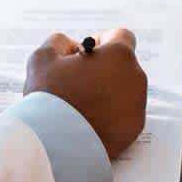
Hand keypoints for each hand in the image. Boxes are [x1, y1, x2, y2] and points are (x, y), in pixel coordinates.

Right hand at [23, 28, 146, 160]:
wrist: (56, 144)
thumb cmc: (50, 98)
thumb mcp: (43, 59)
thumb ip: (59, 43)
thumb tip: (70, 46)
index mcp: (119, 55)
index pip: (121, 36)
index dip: (103, 42)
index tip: (88, 54)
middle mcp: (135, 77)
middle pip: (123, 65)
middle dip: (104, 69)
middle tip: (78, 82)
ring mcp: (137, 105)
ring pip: (125, 90)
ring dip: (108, 92)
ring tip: (81, 105)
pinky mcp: (134, 129)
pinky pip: (125, 114)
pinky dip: (111, 115)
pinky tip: (89, 121)